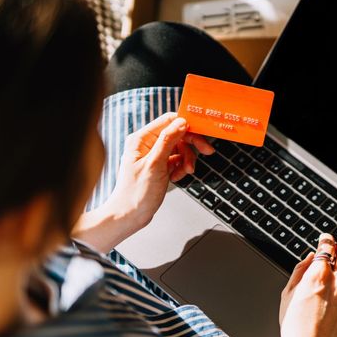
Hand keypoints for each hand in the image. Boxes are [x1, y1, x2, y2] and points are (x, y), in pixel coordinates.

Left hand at [72, 112, 213, 251]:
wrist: (129, 215)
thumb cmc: (136, 193)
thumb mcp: (155, 165)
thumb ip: (168, 141)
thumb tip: (181, 122)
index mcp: (141, 139)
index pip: (168, 121)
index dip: (187, 125)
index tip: (202, 133)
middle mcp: (147, 144)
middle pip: (177, 134)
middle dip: (191, 145)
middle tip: (206, 152)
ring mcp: (153, 155)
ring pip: (180, 148)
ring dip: (187, 159)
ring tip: (186, 172)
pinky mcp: (159, 165)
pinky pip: (177, 160)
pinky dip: (181, 167)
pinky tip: (177, 177)